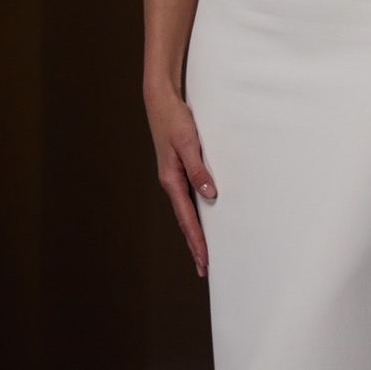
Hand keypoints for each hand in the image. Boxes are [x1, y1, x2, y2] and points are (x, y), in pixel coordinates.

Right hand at [147, 85, 217, 275]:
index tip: (204, 261)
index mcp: (171, 180)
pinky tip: (204, 220)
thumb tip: (209, 195)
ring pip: (187, 212)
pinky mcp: (179, 171)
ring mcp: (174, 178)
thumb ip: (198, 169)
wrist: (161, 101)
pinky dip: (196, 214)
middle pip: (185, 221)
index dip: (197, 241)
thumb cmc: (174, 120)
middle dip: (195, 245)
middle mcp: (171, 183)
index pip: (187, 218)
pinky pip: (188, 199)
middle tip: (205, 268)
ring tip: (204, 252)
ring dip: (196, 232)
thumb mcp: (189, 143)